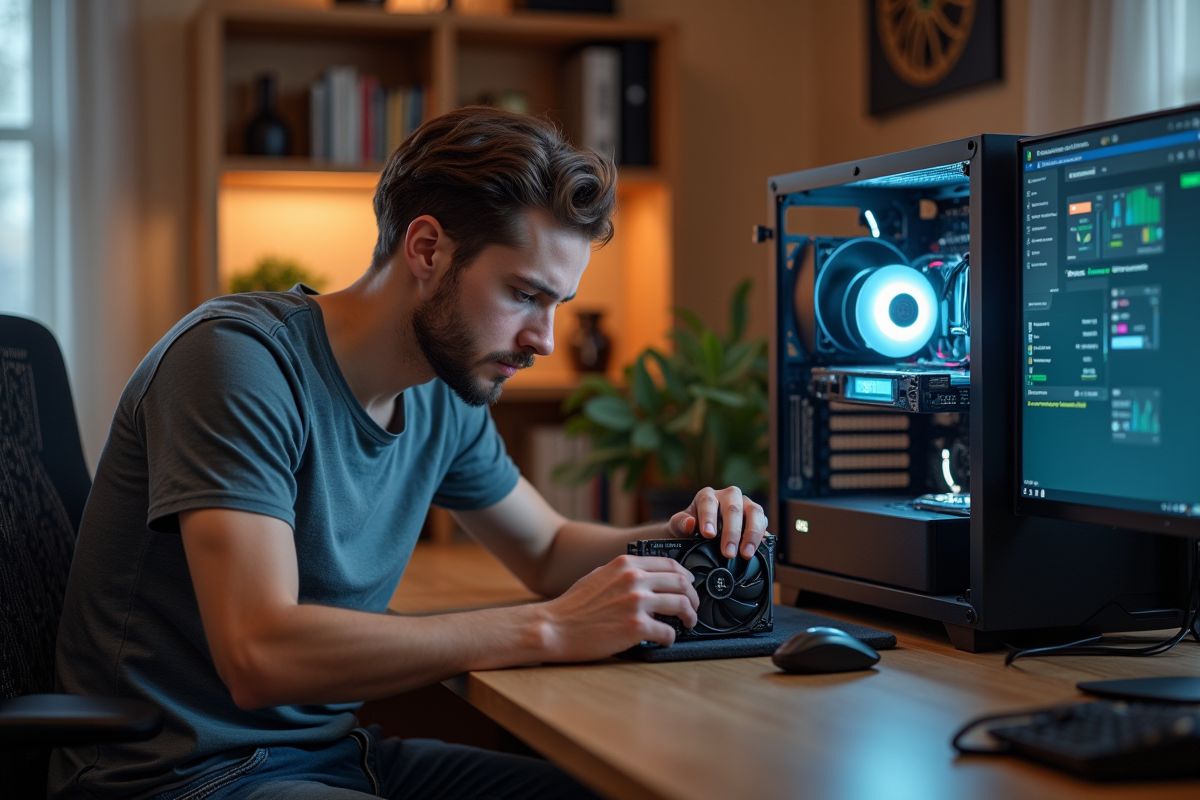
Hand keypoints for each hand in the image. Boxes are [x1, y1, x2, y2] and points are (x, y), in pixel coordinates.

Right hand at [541, 555, 699, 659]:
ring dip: (689, 617)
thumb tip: (645, 576)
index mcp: (626, 564)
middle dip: (693, 597)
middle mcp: (634, 579)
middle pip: (682, 583)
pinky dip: (670, 638)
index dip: (686, 576)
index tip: (689, 586)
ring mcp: (636, 602)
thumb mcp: (599, 575)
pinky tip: (665, 640)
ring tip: (687, 624)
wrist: (555, 627)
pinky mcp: (636, 627)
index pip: (670, 564)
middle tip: (693, 608)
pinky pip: (667, 632)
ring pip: (682, 605)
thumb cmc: (574, 606)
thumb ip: (623, 572)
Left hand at [667, 486, 768, 560]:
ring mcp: (745, 505)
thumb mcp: (678, 526)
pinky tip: (758, 548)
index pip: (709, 502)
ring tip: (746, 554)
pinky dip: (762, 535)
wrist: (701, 534)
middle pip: (733, 508)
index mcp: (708, 496)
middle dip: (732, 531)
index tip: (708, 535)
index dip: (709, 517)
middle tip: (728, 553)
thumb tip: (689, 523)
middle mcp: (729, 496)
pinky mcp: (757, 517)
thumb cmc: (690, 528)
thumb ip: (680, 523)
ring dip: (751, 534)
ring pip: (754, 511)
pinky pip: (764, 522)